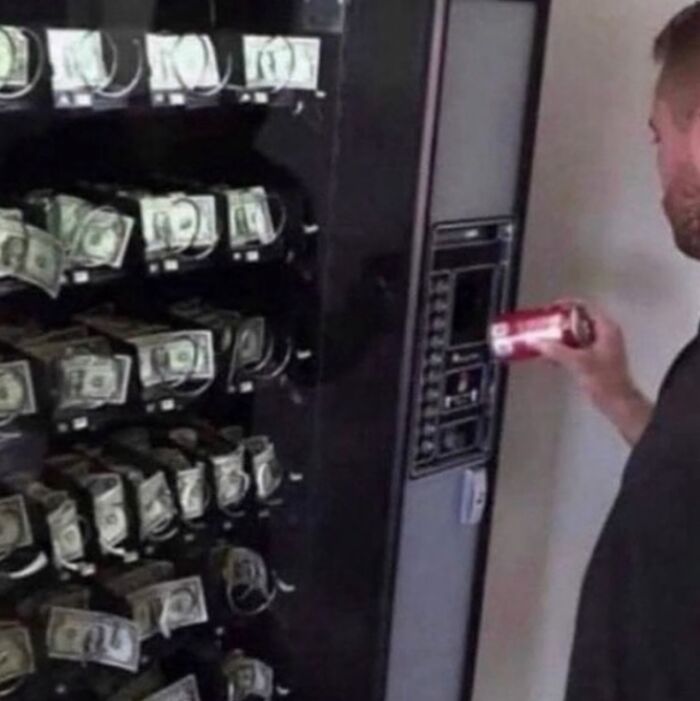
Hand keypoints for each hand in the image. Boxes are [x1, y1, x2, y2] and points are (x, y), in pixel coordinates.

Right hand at [532, 301, 652, 445]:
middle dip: (559, 324)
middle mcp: (604, 334)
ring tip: (542, 341)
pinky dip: (563, 350)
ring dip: (559, 338)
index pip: (585, 307)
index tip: (550, 309)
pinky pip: (575, 348)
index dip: (566, 305)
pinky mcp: (594, 359)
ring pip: (575, 335)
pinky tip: (549, 357)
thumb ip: (555, 351)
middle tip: (543, 325)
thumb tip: (536, 342)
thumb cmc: (605, 380)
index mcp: (606, 328)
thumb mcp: (578, 363)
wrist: (616, 402)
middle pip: (578, 321)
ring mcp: (599, 347)